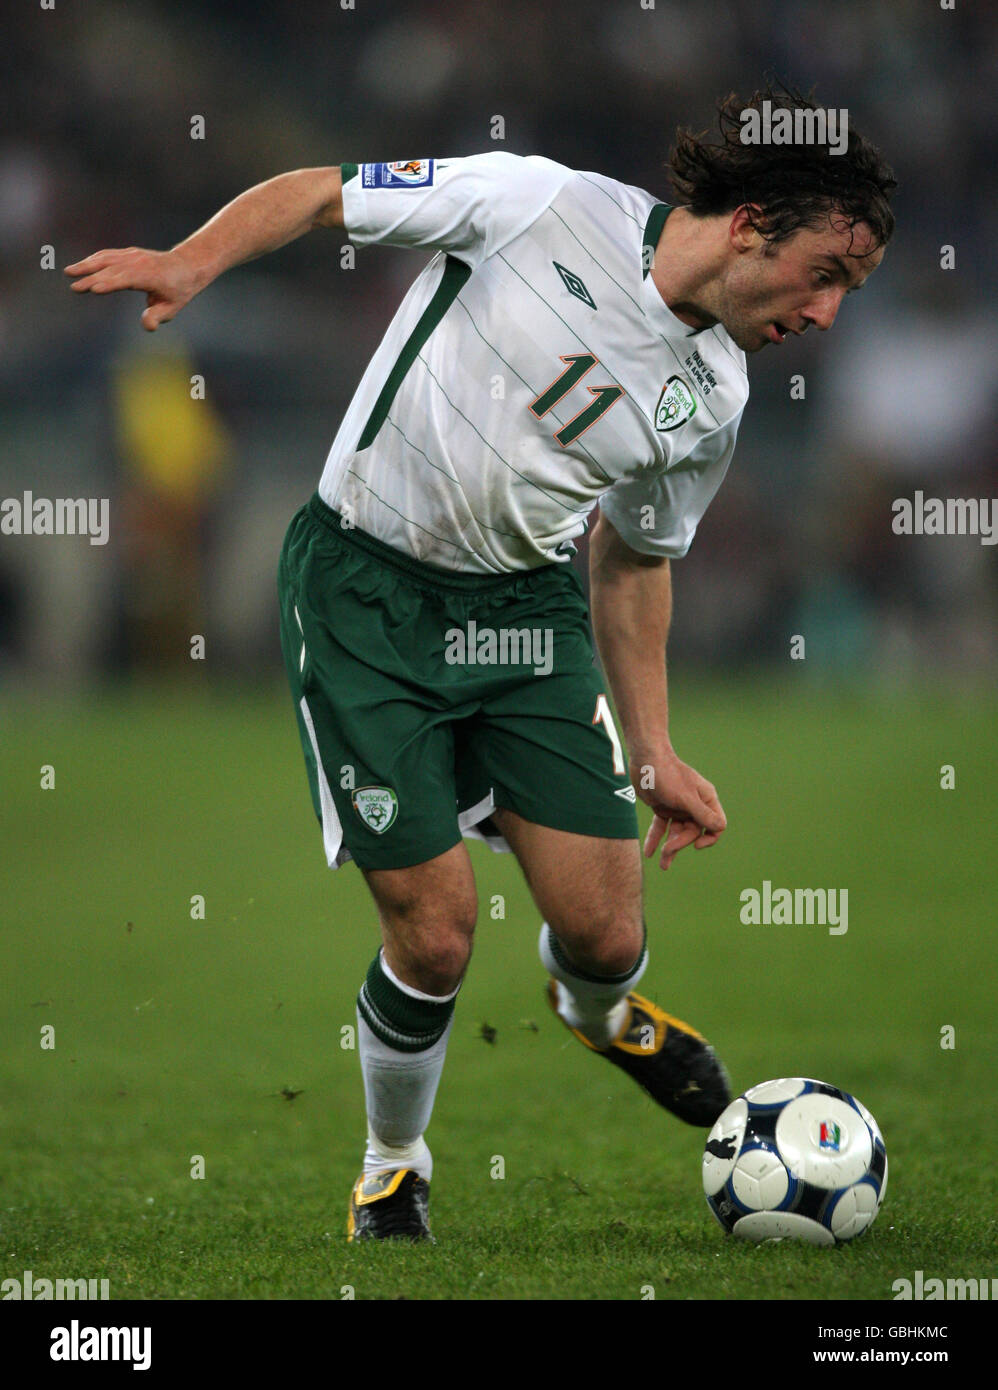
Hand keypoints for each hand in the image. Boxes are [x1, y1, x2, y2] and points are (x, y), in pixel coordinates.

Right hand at [64, 246, 202, 330]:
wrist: (186, 266)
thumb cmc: (178, 291)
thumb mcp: (172, 308)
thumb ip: (158, 316)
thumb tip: (148, 326)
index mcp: (150, 275)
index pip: (127, 279)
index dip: (110, 284)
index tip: (94, 289)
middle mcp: (139, 262)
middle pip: (112, 270)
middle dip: (92, 277)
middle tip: (75, 287)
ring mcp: (133, 255)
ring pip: (106, 259)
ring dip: (87, 265)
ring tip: (69, 272)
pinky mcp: (128, 253)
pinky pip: (108, 255)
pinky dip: (94, 260)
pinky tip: (81, 267)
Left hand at [633, 749, 726, 870]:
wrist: (644, 759)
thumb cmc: (667, 775)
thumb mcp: (685, 797)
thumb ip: (702, 814)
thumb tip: (720, 828)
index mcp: (706, 799)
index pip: (716, 825)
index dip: (709, 838)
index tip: (696, 844)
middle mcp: (694, 804)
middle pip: (693, 832)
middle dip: (681, 843)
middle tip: (667, 853)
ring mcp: (678, 807)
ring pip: (677, 832)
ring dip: (670, 848)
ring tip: (662, 865)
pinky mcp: (663, 808)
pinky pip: (661, 827)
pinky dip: (656, 838)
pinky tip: (649, 852)